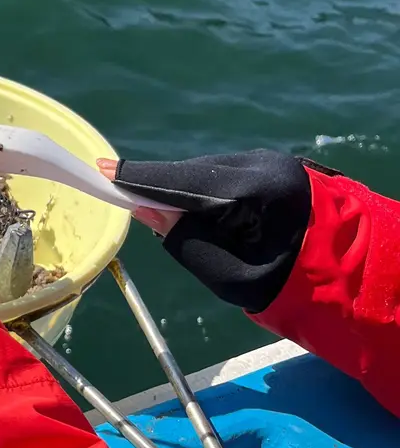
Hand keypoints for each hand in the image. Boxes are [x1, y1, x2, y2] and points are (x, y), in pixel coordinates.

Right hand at [95, 151, 314, 312]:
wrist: (345, 275)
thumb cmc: (287, 285)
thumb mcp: (229, 275)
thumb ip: (184, 240)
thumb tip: (146, 209)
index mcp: (258, 189)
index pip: (186, 181)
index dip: (141, 179)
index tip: (102, 169)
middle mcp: (264, 164)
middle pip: (194, 173)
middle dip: (165, 191)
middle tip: (139, 209)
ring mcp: (269, 161)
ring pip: (207, 173)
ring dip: (186, 194)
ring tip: (187, 226)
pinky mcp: (270, 167)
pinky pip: (223, 175)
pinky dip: (206, 193)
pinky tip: (207, 216)